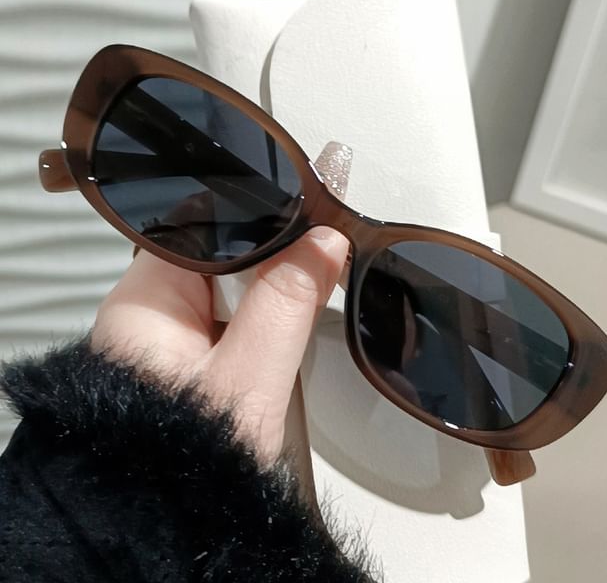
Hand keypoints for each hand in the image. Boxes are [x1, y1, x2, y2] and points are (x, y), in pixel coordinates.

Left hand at [91, 227, 347, 460]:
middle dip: (266, 276)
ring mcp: (164, 330)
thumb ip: (286, 305)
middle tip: (283, 321)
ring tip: (264, 351)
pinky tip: (259, 353)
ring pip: (229, 286)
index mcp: (144, 301)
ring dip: (261, 306)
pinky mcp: (183, 349)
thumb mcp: (251, 380)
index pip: (208, 230)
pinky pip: (226, 315)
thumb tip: (322, 244)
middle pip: (223, 256)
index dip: (264, 232)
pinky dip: (252, 326)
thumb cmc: (189, 461)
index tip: (308, 246)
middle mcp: (147, 309)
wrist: (174, 516)